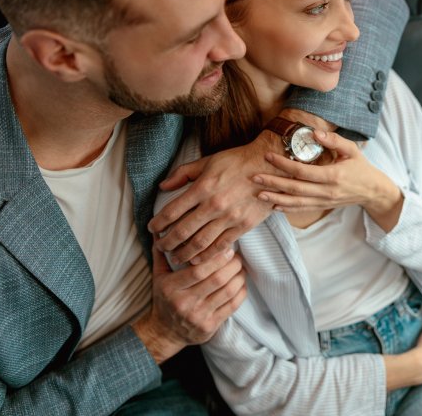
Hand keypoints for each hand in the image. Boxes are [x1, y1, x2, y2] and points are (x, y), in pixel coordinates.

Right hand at [132, 248, 245, 363]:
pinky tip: (241, 283)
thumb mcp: (159, 277)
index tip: (227, 249)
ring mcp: (198, 316)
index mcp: (170, 288)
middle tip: (237, 256)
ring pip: (227, 292)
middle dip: (232, 265)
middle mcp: (184, 303)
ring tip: (240, 268)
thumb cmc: (164, 299)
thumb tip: (161, 231)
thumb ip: (162, 254)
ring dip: (239, 277)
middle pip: (216, 280)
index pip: (197, 270)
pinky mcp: (210, 327)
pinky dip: (241, 291)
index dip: (216, 258)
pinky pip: (232, 306)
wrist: (165, 333)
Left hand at [148, 133, 280, 264]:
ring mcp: (230, 217)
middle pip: (183, 231)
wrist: (270, 167)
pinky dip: (207, 256)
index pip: (172, 211)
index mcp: (203, 187)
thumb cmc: (238, 161)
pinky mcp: (244, 226)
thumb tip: (163, 186)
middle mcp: (214, 205)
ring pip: (200, 242)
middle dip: (167, 242)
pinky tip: (197, 260)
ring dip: (184, 253)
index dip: (158, 223)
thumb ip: (183, 173)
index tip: (151, 229)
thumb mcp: (208, 161)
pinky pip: (221, 246)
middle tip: (160, 247)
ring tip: (176, 258)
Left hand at [253, 130, 403, 229]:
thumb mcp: (351, 149)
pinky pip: (301, 209)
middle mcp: (326, 191)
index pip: (303, 171)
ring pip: (296, 202)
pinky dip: (286, 209)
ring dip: (276, 199)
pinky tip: (273, 206)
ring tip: (258, 194)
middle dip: (273, 183)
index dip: (284, 164)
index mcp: (333, 176)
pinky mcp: (322, 206)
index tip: (268, 156)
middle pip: (295, 189)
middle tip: (254, 177)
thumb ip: (333, 140)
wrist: (372, 190)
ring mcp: (324, 201)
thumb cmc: (360, 167)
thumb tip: (313, 132)